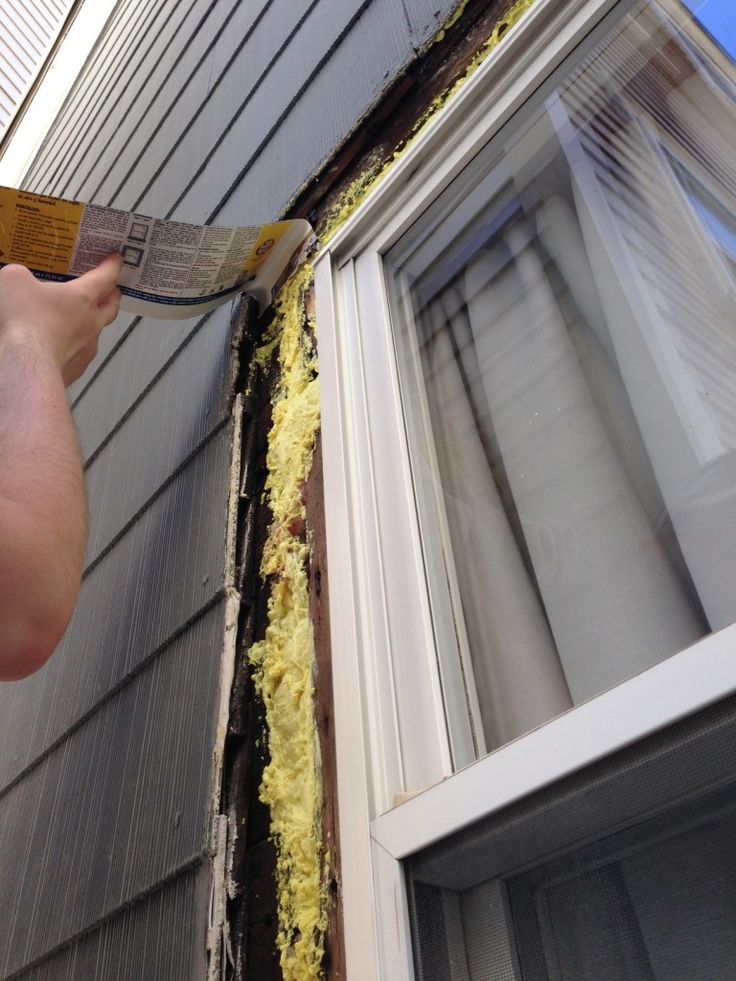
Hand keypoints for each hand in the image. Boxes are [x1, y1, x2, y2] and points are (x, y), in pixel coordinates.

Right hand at [0, 253, 122, 385]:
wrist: (27, 364)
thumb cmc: (25, 318)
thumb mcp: (14, 281)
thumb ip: (22, 275)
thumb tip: (22, 280)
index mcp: (83, 297)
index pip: (105, 277)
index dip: (111, 266)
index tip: (116, 259)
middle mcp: (92, 323)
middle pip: (111, 307)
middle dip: (112, 295)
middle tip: (109, 289)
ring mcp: (87, 349)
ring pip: (95, 332)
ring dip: (90, 323)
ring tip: (76, 319)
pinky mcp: (76, 369)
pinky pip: (79, 353)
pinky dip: (72, 346)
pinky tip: (59, 346)